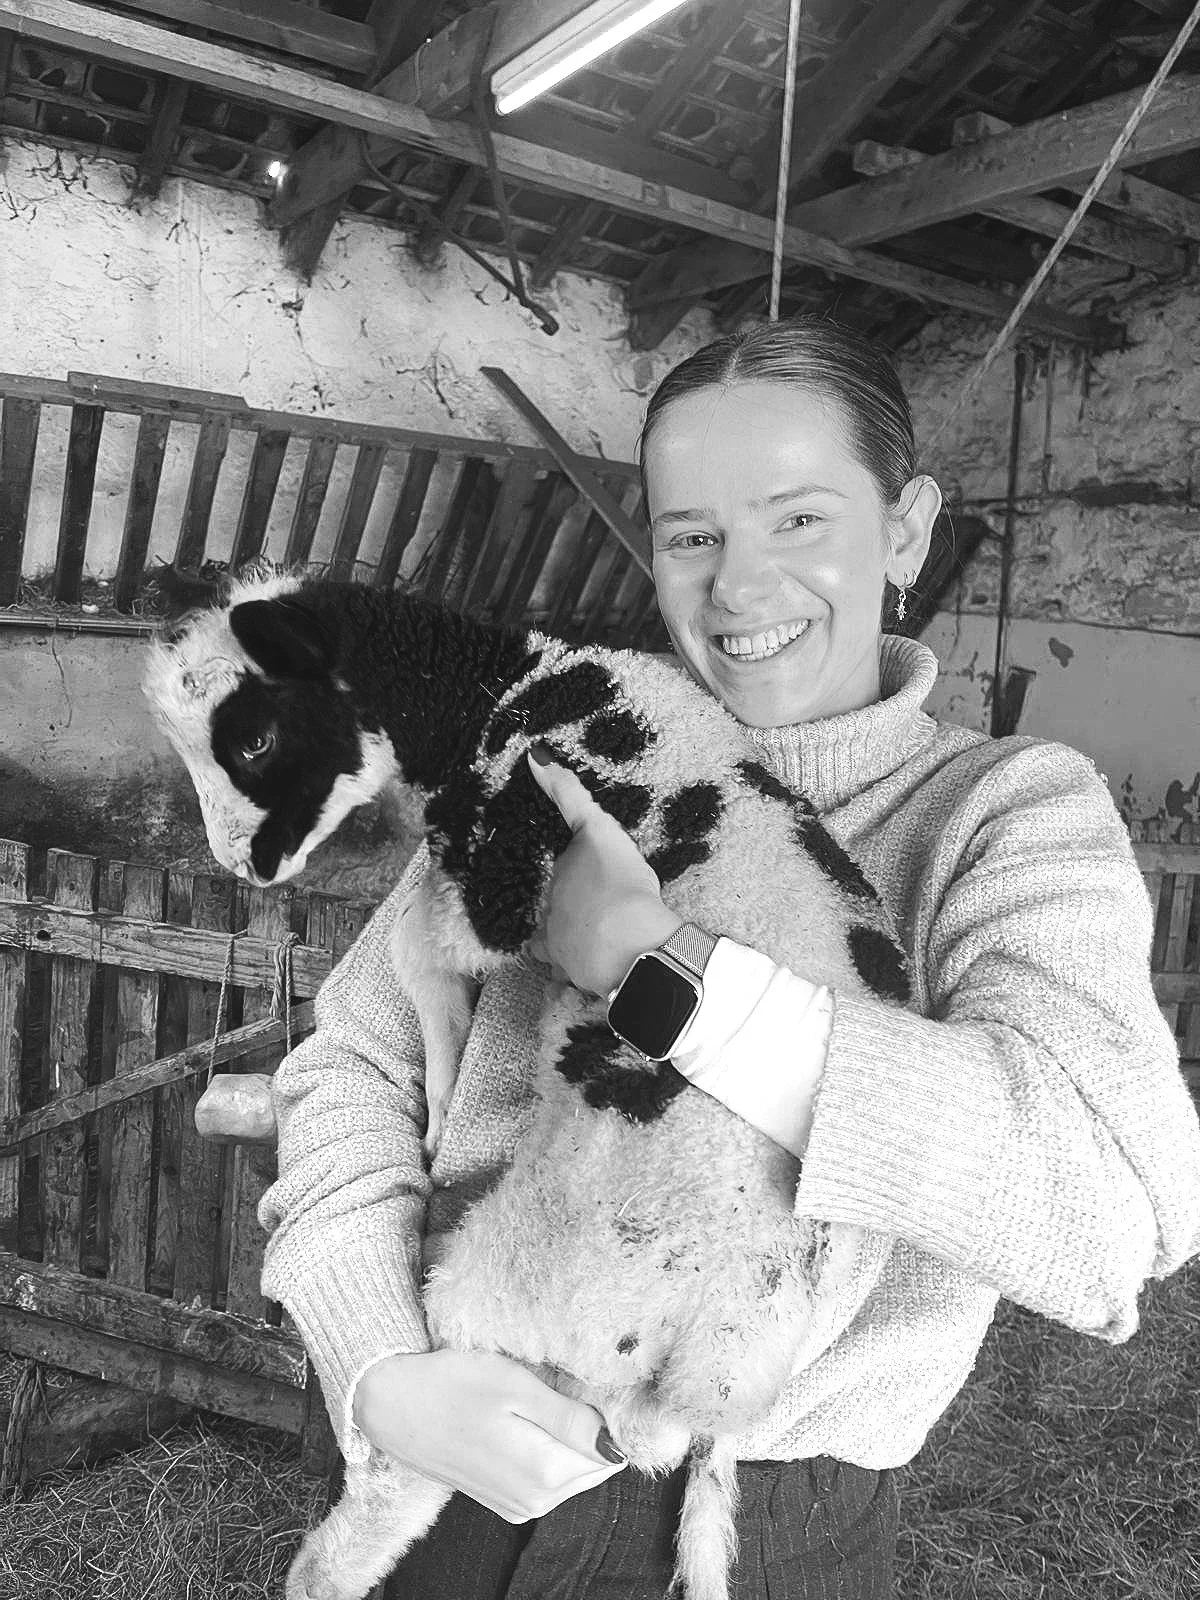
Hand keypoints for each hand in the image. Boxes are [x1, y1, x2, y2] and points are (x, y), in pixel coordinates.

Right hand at [353, 1349, 624, 1520]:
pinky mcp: (504, 1499)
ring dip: (566, 1434)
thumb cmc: (451, 1384)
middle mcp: (537, 1501)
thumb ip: (571, 1419)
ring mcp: (519, 1505)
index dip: (609, 1413)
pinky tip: (521, 1416)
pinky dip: (546, 1445)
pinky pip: (547, 1474)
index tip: (588, 1383)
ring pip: (572, 1468)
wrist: (390, 1404)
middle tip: (559, 1383)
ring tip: (535, 1396)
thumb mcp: (516, 1386)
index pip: (612, 1451)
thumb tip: (618, 1443)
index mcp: (545, 1474)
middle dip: (589, 1426)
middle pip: (594, 1462)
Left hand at [527, 747, 681, 994]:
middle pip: (554, 908)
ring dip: (567, 940)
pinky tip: (594, 968)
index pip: (556, 875)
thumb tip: (532, 755)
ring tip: (592, 940)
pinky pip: (568, 972)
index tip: (583, 882)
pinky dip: (577, 969)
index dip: (568, 878)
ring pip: (553, 943)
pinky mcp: (573, 975)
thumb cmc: (620, 885)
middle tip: (595, 908)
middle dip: (567, 909)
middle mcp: (549, 914)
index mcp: (557, 880)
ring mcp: (558, 948)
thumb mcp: (599, 830)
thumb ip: (568, 794)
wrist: (630, 944)